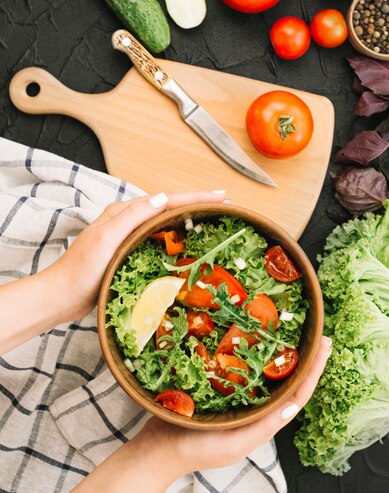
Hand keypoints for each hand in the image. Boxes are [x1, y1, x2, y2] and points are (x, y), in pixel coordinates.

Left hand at [51, 190, 226, 321]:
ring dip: (188, 219)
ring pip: (165, 223)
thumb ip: (132, 217)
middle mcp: (127, 220)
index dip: (196, 196)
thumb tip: (162, 197)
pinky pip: (158, 240)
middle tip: (224, 205)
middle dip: (196, 204)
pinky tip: (187, 246)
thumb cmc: (81, 269)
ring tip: (213, 220)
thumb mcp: (106, 238)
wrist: (61, 296)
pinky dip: (176, 238)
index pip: (167, 199)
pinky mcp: (128, 253)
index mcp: (123, 212)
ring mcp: (128, 237)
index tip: (222, 196)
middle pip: (168, 207)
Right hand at [68, 336, 331, 492]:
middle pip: (285, 380)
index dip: (313, 371)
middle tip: (317, 335)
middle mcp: (253, 407)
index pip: (296, 394)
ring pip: (266, 373)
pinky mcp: (218, 388)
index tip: (325, 346)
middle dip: (304, 359)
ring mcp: (236, 397)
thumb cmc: (194, 447)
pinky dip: (252, 353)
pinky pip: (241, 368)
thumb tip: (292, 408)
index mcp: (261, 420)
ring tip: (294, 333)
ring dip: (282, 354)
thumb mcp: (232, 443)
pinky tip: (252, 337)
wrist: (156, 447)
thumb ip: (262, 427)